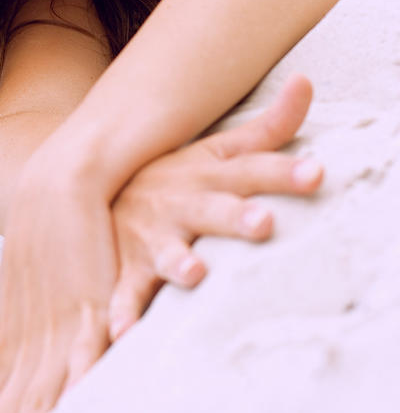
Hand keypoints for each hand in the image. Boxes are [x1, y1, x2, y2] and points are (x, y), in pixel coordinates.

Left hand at [0, 170, 116, 412]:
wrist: (57, 184)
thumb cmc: (37, 244)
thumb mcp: (7, 295)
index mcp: (9, 345)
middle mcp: (28, 342)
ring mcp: (59, 323)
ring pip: (42, 393)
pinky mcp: (94, 301)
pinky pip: (90, 345)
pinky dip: (83, 373)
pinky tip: (77, 400)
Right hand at [108, 74, 321, 339]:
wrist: (96, 191)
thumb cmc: (177, 177)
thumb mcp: (219, 150)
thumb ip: (268, 128)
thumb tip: (306, 81)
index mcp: (207, 175)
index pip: (251, 170)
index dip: (282, 172)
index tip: (316, 173)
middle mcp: (181, 202)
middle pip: (212, 208)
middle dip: (235, 216)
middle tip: (263, 222)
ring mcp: (150, 235)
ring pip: (166, 250)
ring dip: (178, 261)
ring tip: (195, 272)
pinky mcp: (125, 269)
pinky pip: (123, 293)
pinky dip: (122, 311)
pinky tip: (123, 332)